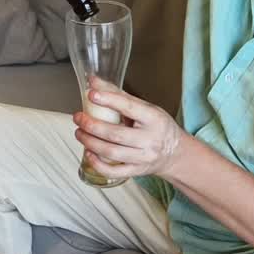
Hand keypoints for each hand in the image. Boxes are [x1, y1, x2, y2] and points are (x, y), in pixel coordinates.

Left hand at [72, 79, 186, 179]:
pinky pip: (114, 172)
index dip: (109, 100)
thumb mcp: (145, 107)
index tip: (92, 94)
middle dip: (92, 125)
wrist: (174, 153)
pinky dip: (98, 164)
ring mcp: (143, 157)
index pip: (129, 107)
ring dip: (90, 142)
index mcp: (153, 118)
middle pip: (115, 134)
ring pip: (112, 153)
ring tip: (79, 133)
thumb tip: (94, 81)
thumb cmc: (157, 126)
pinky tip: (89, 153)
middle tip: (78, 118)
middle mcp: (150, 139)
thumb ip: (119, 95)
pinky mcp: (137, 171)